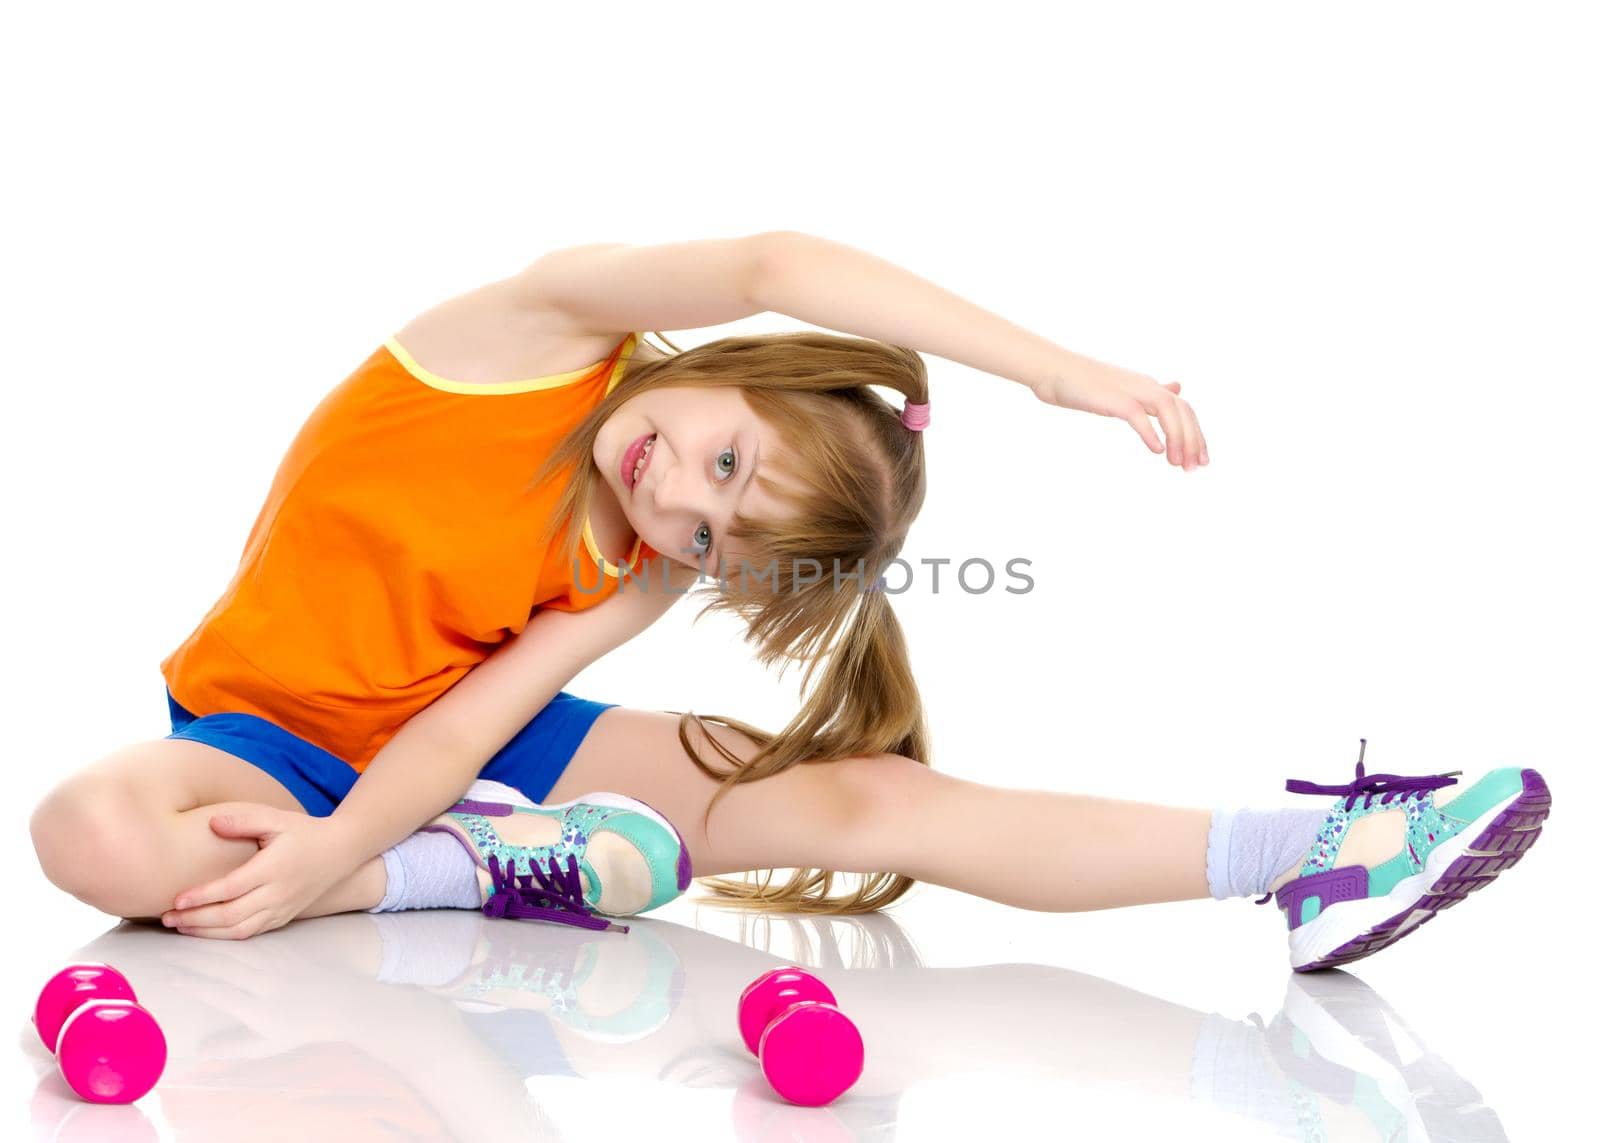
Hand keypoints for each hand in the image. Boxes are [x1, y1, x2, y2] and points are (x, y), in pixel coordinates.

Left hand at [161, 805, 359, 938]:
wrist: (340, 852)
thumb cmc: (304, 831)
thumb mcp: (276, 818)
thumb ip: (243, 821)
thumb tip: (211, 823)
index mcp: (273, 868)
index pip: (231, 888)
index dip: (202, 896)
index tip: (177, 899)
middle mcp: (277, 893)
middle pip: (231, 915)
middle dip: (196, 920)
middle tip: (167, 918)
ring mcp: (282, 908)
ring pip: (239, 930)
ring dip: (207, 932)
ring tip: (180, 927)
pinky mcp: (284, 917)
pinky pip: (251, 933)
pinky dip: (225, 935)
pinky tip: (205, 930)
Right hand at [1031, 352, 1208, 469]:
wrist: (1052, 370)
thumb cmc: (1082, 383)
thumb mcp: (1125, 388)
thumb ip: (1151, 392)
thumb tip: (1175, 387)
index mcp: (1149, 386)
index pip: (1184, 409)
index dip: (1196, 434)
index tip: (1199, 461)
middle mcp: (1145, 386)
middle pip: (1183, 411)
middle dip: (1193, 440)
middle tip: (1193, 469)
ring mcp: (1130, 390)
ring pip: (1168, 411)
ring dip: (1178, 438)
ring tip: (1177, 463)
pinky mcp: (1113, 398)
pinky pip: (1138, 415)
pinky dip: (1151, 432)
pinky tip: (1157, 450)